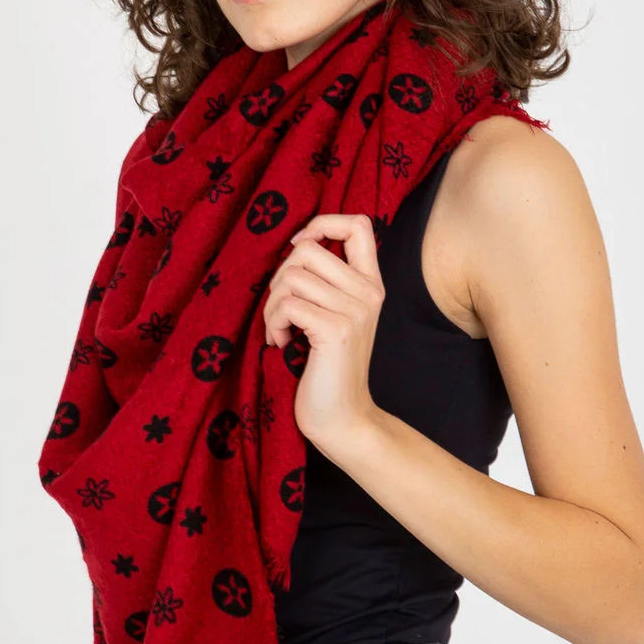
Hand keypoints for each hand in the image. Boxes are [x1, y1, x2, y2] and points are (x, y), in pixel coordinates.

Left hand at [263, 213, 384, 449]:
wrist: (342, 419)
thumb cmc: (327, 369)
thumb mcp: (334, 317)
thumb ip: (325, 283)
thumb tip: (294, 247)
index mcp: (371, 284)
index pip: (359, 224)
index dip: (322, 224)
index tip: (298, 248)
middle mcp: (368, 292)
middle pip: (307, 249)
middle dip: (279, 277)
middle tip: (282, 311)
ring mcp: (355, 310)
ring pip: (291, 277)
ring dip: (272, 306)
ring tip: (281, 332)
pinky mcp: (336, 330)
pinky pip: (287, 304)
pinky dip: (273, 324)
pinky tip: (282, 344)